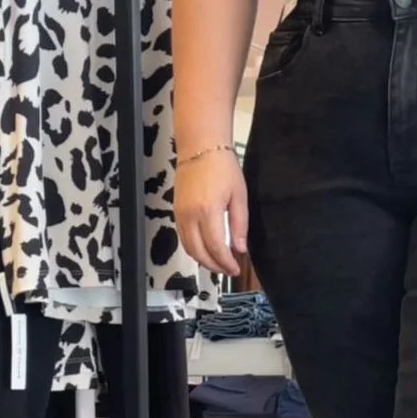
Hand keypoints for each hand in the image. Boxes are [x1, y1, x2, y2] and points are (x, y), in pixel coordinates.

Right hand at [174, 149, 246, 277]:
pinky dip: (194, 249)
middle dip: (215, 266)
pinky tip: (206, 250)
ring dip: (203, 260)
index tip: (235, 269)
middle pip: (200, 253)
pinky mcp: (176, 212)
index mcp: (208, 212)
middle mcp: (190, 216)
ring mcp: (180, 215)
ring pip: (189, 248)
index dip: (226, 263)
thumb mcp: (239, 196)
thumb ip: (239, 225)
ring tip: (218, 264)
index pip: (217, 248)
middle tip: (228, 270)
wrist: (200, 147)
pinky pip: (183, 238)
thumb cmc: (223, 167)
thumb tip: (240, 249)